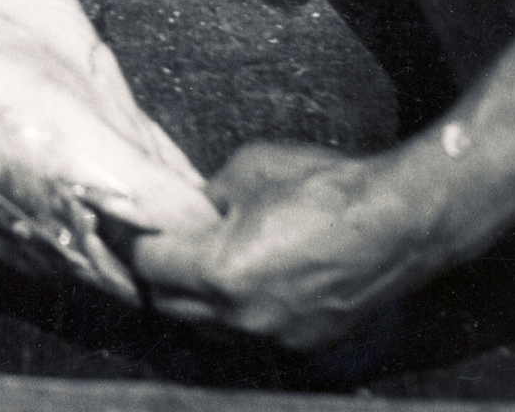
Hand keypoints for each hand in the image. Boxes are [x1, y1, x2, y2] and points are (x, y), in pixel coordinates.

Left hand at [135, 143, 422, 347]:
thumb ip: (209, 195)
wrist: (394, 222)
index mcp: (219, 271)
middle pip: (168, 305)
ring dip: (188, 299)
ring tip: (186, 263)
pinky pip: (244, 334)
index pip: (149, 265)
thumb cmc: (324, 188)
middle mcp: (238, 317)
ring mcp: (270, 338)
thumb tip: (192, 208)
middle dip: (152, 273)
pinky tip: (234, 282)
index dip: (130, 241)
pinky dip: (228, 312)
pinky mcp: (298, 345)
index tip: (120, 224)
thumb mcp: (249, 169)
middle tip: (145, 244)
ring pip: (204, 327)